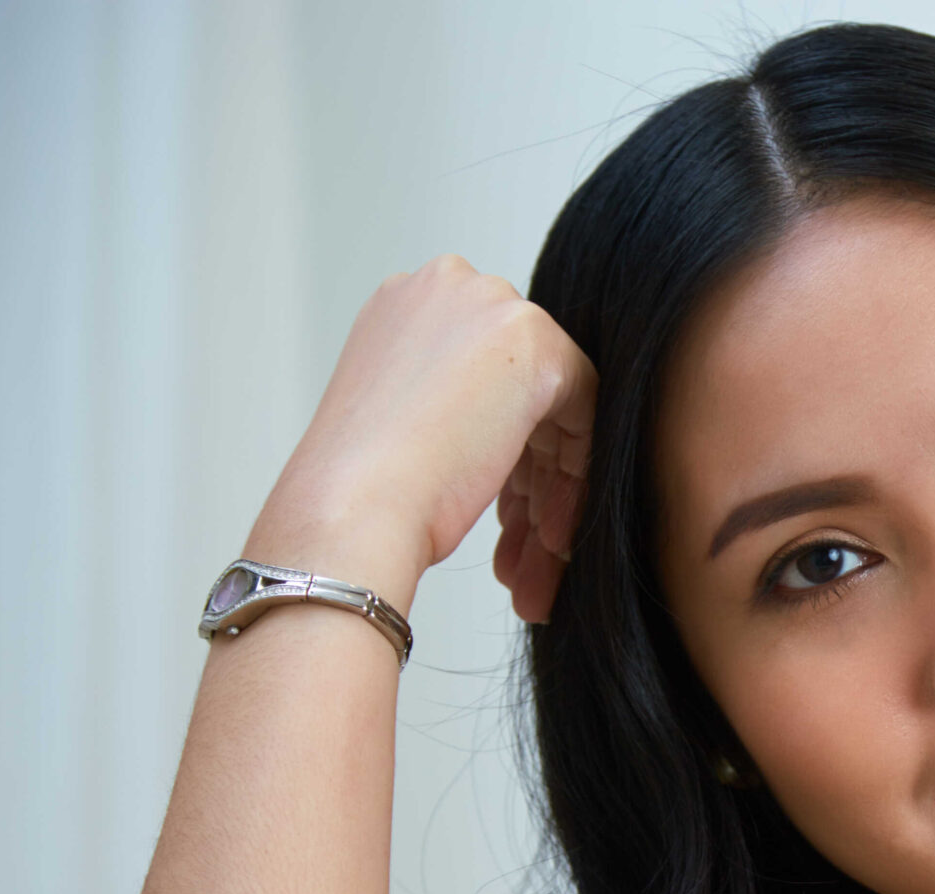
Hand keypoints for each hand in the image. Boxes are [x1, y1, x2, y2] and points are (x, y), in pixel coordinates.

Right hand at [243, 255, 595, 619]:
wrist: (351, 508)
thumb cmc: (360, 486)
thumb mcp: (405, 421)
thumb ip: (454, 400)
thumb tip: (501, 426)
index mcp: (405, 303)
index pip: (483, 379)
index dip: (505, 456)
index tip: (507, 518)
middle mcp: (449, 288)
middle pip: (521, 394)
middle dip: (529, 483)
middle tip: (527, 551)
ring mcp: (492, 308)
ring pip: (553, 410)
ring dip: (549, 495)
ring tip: (538, 564)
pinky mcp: (536, 345)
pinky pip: (583, 411)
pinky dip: (572, 477)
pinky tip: (551, 540)